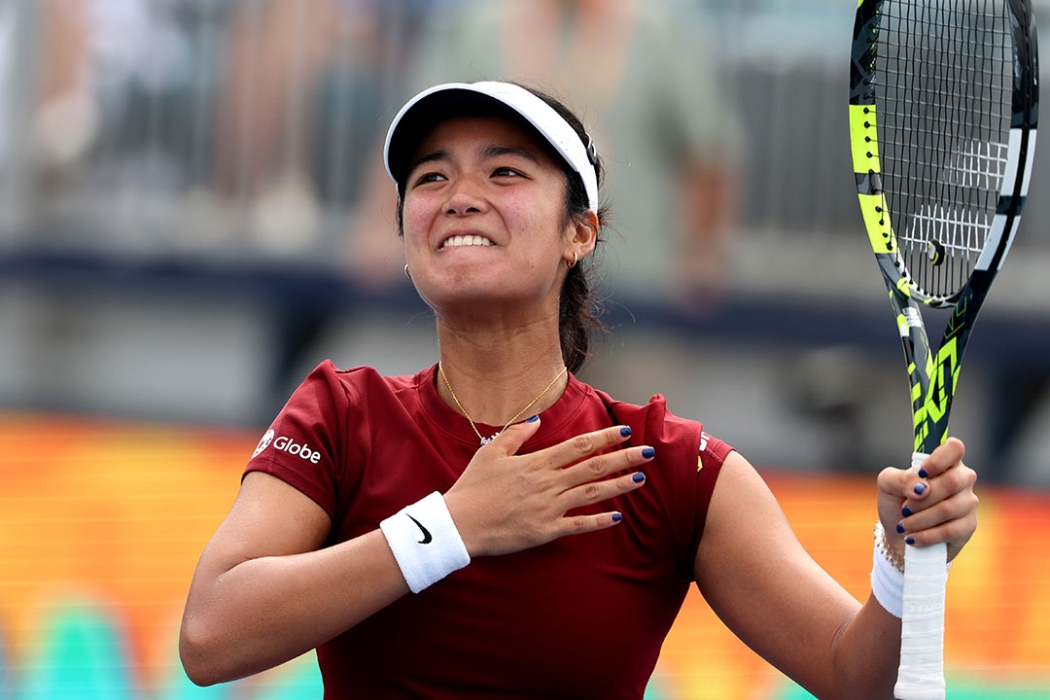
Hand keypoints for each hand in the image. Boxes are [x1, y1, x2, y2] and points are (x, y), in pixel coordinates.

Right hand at [443, 418, 653, 557]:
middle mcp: (548, 483)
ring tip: (640, 478)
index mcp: (536, 462)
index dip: (605, 437)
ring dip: (619, 485)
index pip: (579, 446)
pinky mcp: (546, 530)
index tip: (625, 431)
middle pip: (594, 467)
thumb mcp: (490, 452)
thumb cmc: (473, 487)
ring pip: (592, 493)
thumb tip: (536, 420)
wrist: (460, 524)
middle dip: (624, 457)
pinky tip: (616, 516)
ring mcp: (549, 507)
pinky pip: (578, 525)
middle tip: (648, 452)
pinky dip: (599, 521)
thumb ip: (516, 434)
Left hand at [876, 437, 978, 562]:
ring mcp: (968, 502)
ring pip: (949, 508)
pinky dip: (927, 535)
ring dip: (920, 519)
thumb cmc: (896, 503)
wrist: (900, 536)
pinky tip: (913, 538)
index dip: (939, 459)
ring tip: (904, 525)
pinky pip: (951, 530)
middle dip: (922, 498)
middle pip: (952, 481)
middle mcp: (962, 478)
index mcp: (944, 462)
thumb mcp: (888, 485)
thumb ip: (900, 478)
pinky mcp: (969, 525)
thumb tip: (921, 488)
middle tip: (905, 508)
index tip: (921, 472)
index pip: (954, 447)